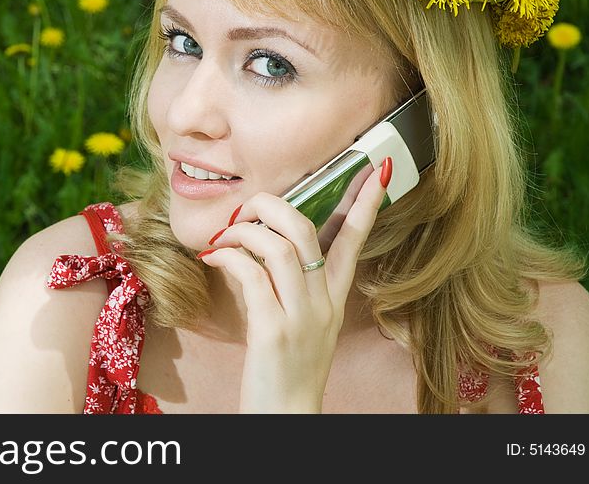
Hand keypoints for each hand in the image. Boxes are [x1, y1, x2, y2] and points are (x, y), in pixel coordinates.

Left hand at [198, 157, 391, 412]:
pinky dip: (229, 258)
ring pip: (280, 248)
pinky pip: (251, 276)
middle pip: (308, 231)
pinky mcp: (274, 332)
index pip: (354, 242)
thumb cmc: (285, 369)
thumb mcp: (301, 323)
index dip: (364, 204)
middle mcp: (323, 304)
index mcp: (333, 299)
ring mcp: (301, 317)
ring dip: (245, 232)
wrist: (286, 417)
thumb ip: (289, 285)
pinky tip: (213, 258)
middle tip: (248, 207)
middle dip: (274, 206)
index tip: (374, 170)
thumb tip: (257, 248)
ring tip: (224, 237)